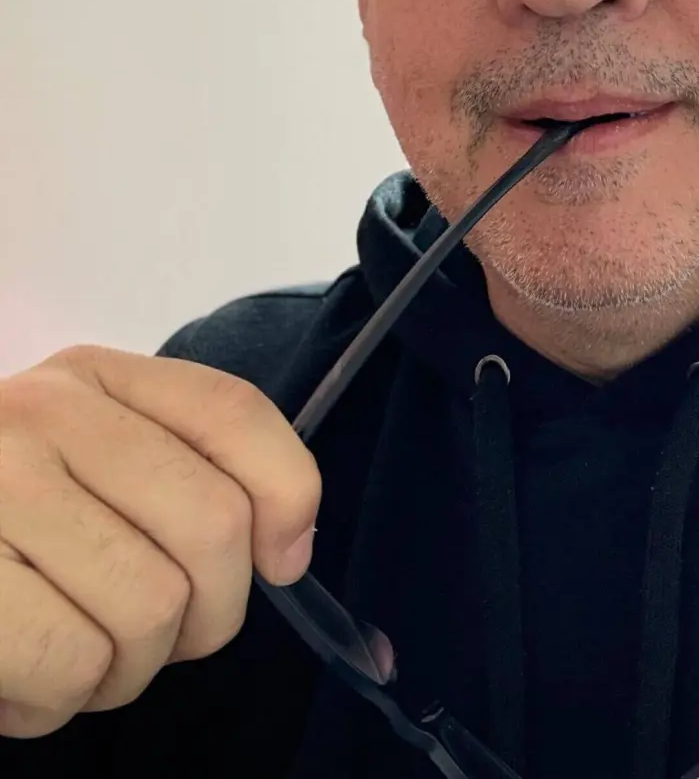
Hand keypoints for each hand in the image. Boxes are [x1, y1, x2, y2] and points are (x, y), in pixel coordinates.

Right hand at [0, 345, 320, 737]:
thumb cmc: (1, 526)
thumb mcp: (89, 470)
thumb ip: (190, 478)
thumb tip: (292, 550)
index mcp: (92, 377)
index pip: (232, 413)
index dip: (287, 494)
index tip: (280, 560)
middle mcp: (43, 412)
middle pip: (213, 525)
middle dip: (204, 615)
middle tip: (151, 633)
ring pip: (152, 608)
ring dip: (124, 668)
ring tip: (72, 650)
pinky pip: (70, 661)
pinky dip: (58, 699)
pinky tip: (21, 677)